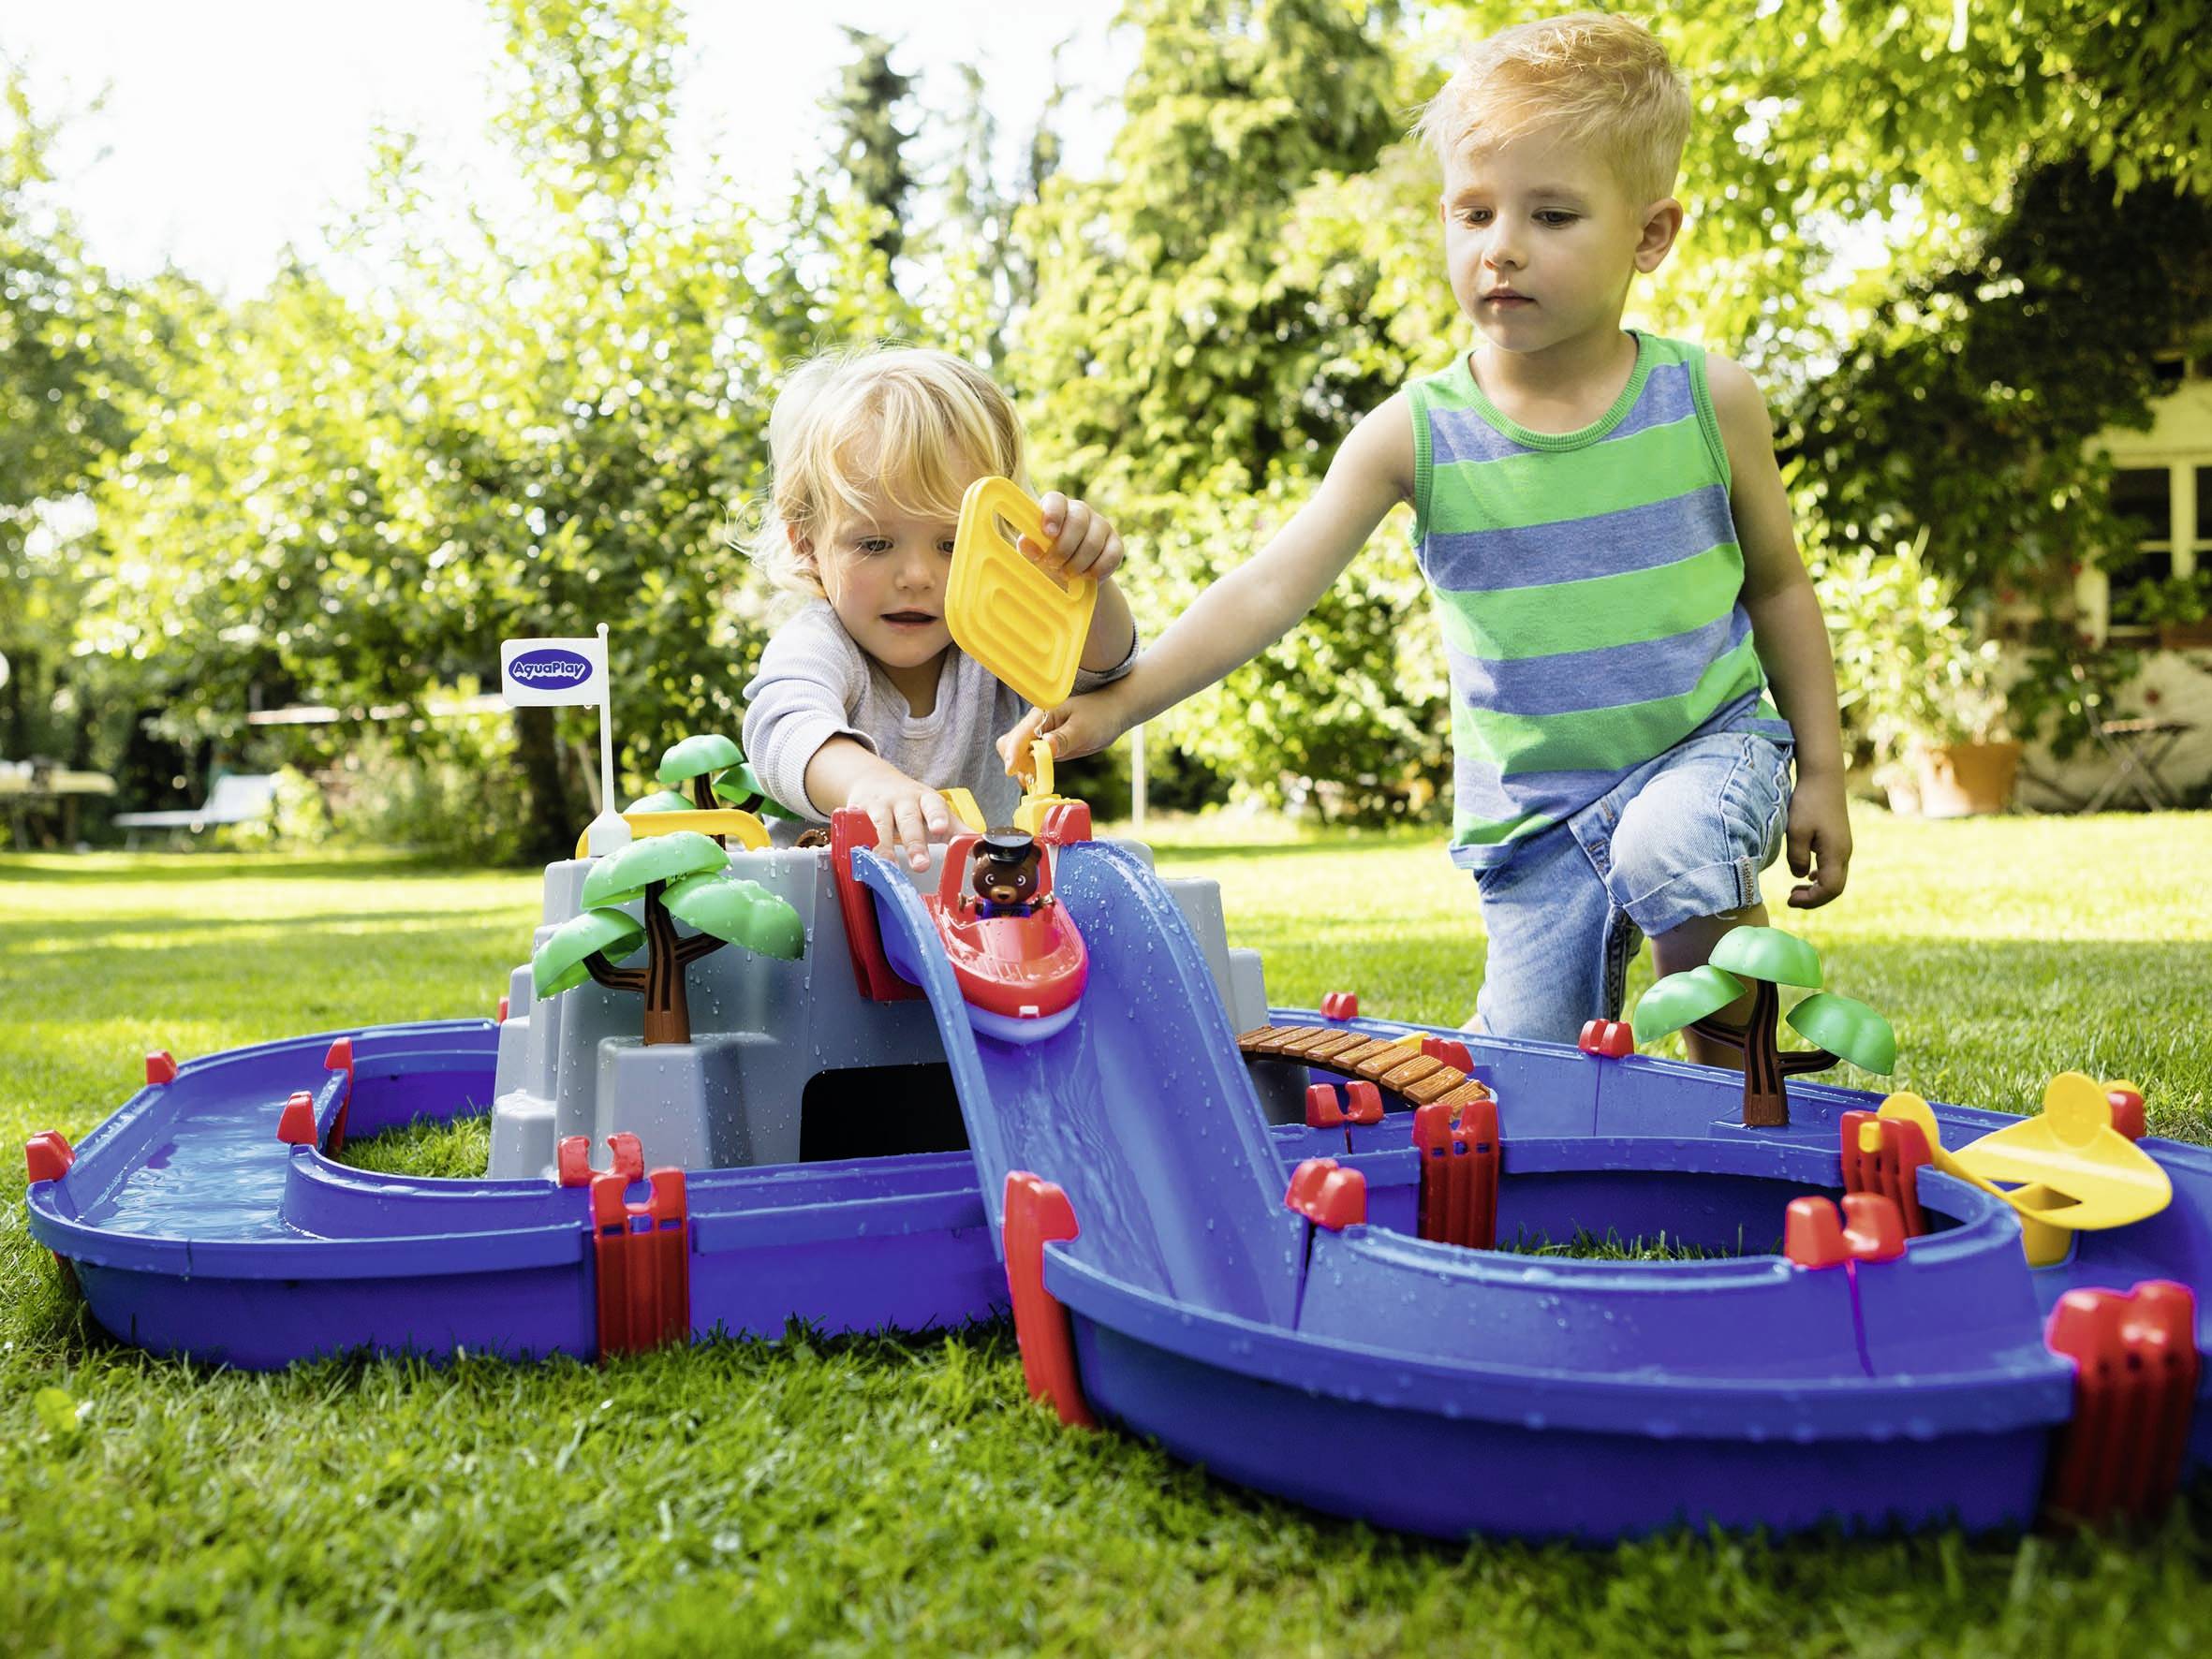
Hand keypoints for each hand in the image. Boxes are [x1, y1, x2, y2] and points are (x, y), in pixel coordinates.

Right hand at [844, 768, 953, 872]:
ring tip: (889, 865)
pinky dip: (857, 843)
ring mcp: (878, 807)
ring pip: (880, 825)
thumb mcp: (935, 811)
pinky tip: (859, 856)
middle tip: (921, 865)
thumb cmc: (911, 803)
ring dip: (884, 846)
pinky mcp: (856, 814)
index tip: (940, 829)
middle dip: (915, 842)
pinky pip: (856, 829)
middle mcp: (902, 801)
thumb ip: (957, 829)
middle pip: (908, 820)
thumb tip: (980, 845)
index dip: (936, 817)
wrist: (874, 781)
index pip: (933, 806)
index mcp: (926, 800)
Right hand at [999, 684, 1134, 771]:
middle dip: (1015, 762)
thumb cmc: (1099, 715)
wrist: (1113, 712)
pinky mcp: (1045, 746)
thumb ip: (1064, 738)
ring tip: (1036, 781)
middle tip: (1031, 778)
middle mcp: (1036, 724)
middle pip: (1010, 744)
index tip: (1013, 770)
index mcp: (1042, 714)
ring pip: (1017, 754)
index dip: (1013, 754)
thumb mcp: (1083, 728)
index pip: (1019, 735)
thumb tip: (1045, 746)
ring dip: (1022, 769)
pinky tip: (1039, 778)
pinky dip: (1030, 770)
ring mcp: (1039, 736)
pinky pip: (1029, 759)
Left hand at [1024, 493, 1124, 583]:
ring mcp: (1101, 525)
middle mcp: (1080, 511)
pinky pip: (1111, 555)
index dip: (1053, 515)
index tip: (1048, 534)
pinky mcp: (1116, 543)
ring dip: (1078, 564)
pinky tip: (1087, 576)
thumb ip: (1029, 548)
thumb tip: (1026, 543)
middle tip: (1054, 565)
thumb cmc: (1047, 559)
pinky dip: (1098, 570)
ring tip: (1067, 575)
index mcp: (1056, 507)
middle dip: (1064, 548)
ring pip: (1093, 542)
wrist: (1072, 578)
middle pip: (1077, 521)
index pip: (1056, 500)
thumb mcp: (1034, 554)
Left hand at [1784, 775, 1851, 907]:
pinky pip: (1834, 868)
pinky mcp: (1839, 841)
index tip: (1789, 899)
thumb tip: (1799, 877)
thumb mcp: (1795, 831)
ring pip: (1836, 879)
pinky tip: (1807, 877)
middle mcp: (1844, 853)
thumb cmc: (1807, 803)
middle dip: (1814, 899)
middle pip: (1836, 888)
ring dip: (1817, 889)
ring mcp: (1843, 847)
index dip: (1811, 900)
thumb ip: (1796, 858)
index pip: (1830, 889)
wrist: (1823, 778)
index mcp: (1836, 853)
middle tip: (1790, 899)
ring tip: (1795, 891)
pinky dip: (1821, 878)